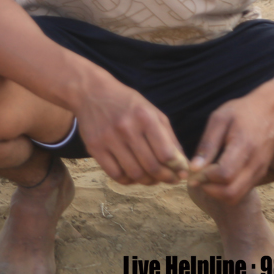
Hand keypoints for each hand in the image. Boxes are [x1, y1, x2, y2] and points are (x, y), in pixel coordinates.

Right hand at [74, 76, 189, 185]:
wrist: (91, 92)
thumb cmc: (127, 103)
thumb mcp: (152, 111)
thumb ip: (169, 137)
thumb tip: (182, 164)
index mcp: (145, 117)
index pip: (166, 154)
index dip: (177, 168)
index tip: (182, 173)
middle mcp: (127, 128)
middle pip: (152, 167)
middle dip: (166, 178)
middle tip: (170, 179)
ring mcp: (109, 139)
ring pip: (134, 174)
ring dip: (148, 181)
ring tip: (153, 178)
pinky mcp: (95, 147)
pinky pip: (116, 175)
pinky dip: (128, 180)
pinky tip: (133, 175)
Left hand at [188, 89, 273, 204]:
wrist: (270, 112)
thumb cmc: (241, 112)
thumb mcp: (219, 120)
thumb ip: (207, 145)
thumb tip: (193, 168)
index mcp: (244, 146)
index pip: (224, 175)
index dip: (205, 177)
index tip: (194, 169)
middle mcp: (255, 164)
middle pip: (230, 193)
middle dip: (209, 189)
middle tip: (198, 176)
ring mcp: (259, 172)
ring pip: (235, 196)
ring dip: (216, 192)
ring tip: (206, 176)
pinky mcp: (260, 175)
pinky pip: (241, 192)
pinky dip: (225, 190)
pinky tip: (217, 175)